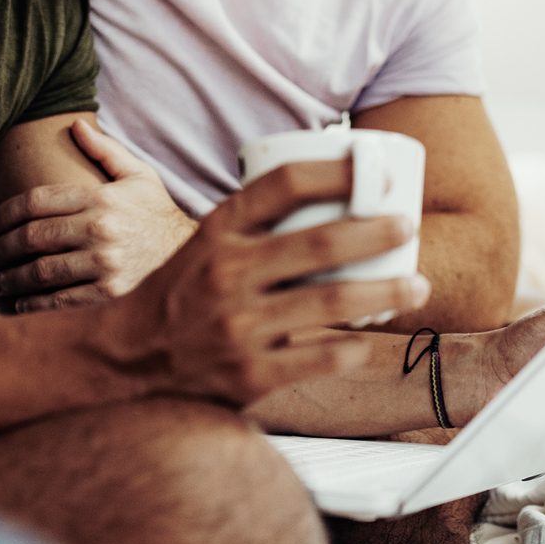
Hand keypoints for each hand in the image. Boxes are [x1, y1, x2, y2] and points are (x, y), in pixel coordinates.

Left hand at [0, 119, 198, 311]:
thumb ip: (105, 151)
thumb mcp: (138, 175)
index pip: (36, 201)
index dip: (4, 213)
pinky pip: (59, 301)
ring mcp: (104, 264)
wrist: (191, 254)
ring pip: (40, 271)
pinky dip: (34, 303)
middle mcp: (100, 229)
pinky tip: (20, 302)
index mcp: (101, 198)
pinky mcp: (109, 294)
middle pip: (32, 237)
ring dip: (11, 278)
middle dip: (1, 248)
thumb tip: (75, 124)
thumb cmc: (157, 213)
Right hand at [88, 158, 428, 405]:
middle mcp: (226, 273)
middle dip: (376, 232)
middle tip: (408, 226)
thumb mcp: (209, 242)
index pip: (283, 185)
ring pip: (330, 303)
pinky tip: (369, 340)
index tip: (373, 170)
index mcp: (218, 231)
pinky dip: (352, 348)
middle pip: (319, 243)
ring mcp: (237, 325)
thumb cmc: (182, 293)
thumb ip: (259, 223)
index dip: (336, 171)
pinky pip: (319, 358)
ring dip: (384, 292)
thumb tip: (336, 193)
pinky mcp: (248, 373)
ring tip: (417, 286)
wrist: (127, 359)